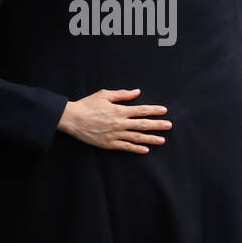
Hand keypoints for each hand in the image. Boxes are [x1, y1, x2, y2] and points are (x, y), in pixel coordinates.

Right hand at [57, 88, 171, 152]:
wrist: (72, 119)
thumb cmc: (87, 105)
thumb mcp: (105, 95)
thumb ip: (122, 94)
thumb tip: (137, 92)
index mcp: (119, 110)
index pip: (141, 110)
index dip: (153, 110)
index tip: (164, 111)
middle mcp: (119, 123)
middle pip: (142, 124)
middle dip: (157, 125)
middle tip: (169, 126)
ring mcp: (115, 135)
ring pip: (136, 137)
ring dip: (150, 138)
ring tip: (162, 140)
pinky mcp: (109, 144)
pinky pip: (125, 147)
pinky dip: (136, 148)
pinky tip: (145, 149)